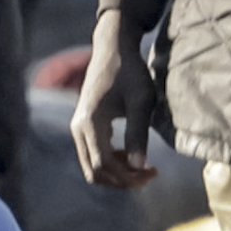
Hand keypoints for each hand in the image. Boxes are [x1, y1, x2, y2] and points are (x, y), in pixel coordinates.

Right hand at [71, 16, 159, 189]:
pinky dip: (110, 162)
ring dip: (116, 172)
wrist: (112, 50)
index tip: (153, 172)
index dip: (127, 176)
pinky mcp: (82, 125)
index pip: (103, 164)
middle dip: (121, 179)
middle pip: (93, 170)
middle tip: (150, 174)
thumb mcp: (140, 103)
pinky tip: (130, 153)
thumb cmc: (130, 73)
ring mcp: (77, 127)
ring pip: (91, 165)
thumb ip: (138, 134)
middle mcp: (78, 128)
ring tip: (143, 166)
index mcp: (90, 123)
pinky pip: (91, 154)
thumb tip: (140, 166)